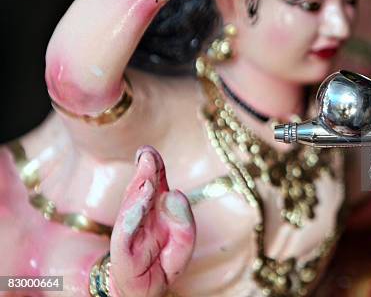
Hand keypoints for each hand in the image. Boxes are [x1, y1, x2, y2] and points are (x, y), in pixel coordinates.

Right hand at [109, 146, 195, 296]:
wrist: (141, 294)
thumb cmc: (161, 265)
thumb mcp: (182, 243)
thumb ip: (184, 221)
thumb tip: (175, 194)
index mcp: (152, 214)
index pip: (152, 187)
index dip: (152, 168)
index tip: (148, 151)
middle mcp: (139, 223)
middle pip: (140, 196)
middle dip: (145, 174)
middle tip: (147, 155)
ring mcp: (130, 240)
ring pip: (131, 213)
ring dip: (137, 194)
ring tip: (146, 178)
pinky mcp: (124, 259)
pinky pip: (124, 238)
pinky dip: (130, 221)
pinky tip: (138, 206)